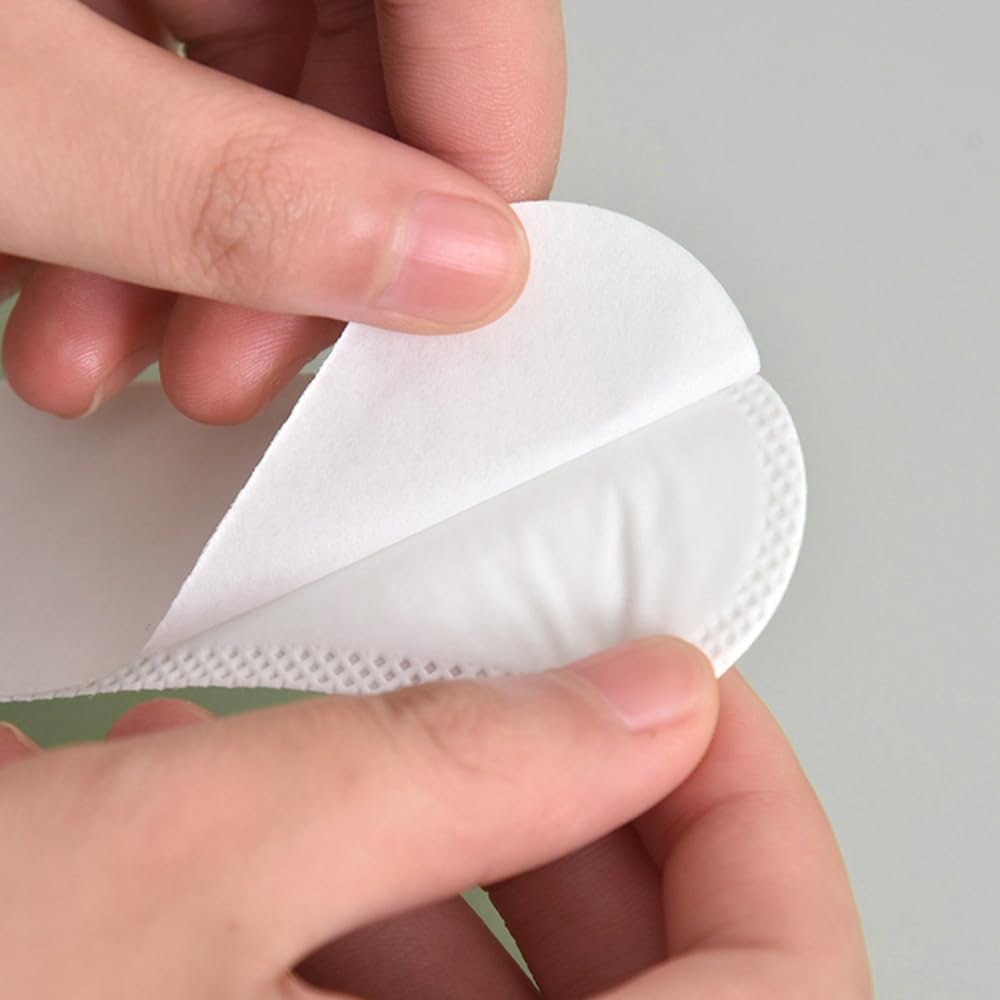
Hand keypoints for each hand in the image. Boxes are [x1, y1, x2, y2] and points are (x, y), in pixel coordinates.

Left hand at [0, 0, 564, 421]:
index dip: (486, 161)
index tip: (452, 305)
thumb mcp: (8, 107)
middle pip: (364, 74)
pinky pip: (164, 116)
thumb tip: (447, 267)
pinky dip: (126, 225)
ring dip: (191, 266)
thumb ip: (221, 185)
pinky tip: (64, 290)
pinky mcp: (85, 9)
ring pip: (256, 117)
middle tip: (240, 366)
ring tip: (105, 355)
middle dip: (298, 254)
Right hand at [0, 638, 870, 998]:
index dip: (755, 818)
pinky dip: (335, 912)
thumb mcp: (180, 862)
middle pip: (653, 981)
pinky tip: (232, 814)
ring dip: (440, 853)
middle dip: (583, 814)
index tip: (690, 693)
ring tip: (346, 745)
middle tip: (530, 696)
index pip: (789, 996)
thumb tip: (654, 696)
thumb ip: (447, 770)